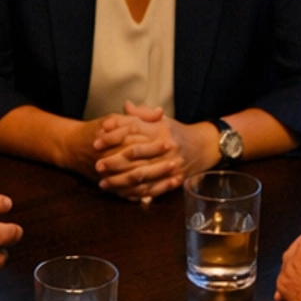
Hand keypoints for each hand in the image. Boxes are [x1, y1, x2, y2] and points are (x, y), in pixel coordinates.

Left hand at [92, 104, 218, 202]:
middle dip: (113, 161)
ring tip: (103, 183)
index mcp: (160, 129)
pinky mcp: (174, 179)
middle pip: (134, 153)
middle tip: (96, 165)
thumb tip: (125, 105)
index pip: (132, 129)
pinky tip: (121, 194)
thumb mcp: (161, 119)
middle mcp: (165, 146)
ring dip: (120, 180)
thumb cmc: (176, 132)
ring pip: (141, 174)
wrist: (204, 147)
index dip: (112, 136)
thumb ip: (141, 114)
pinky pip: (152, 189)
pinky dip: (135, 193)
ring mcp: (171, 164)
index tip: (96, 141)